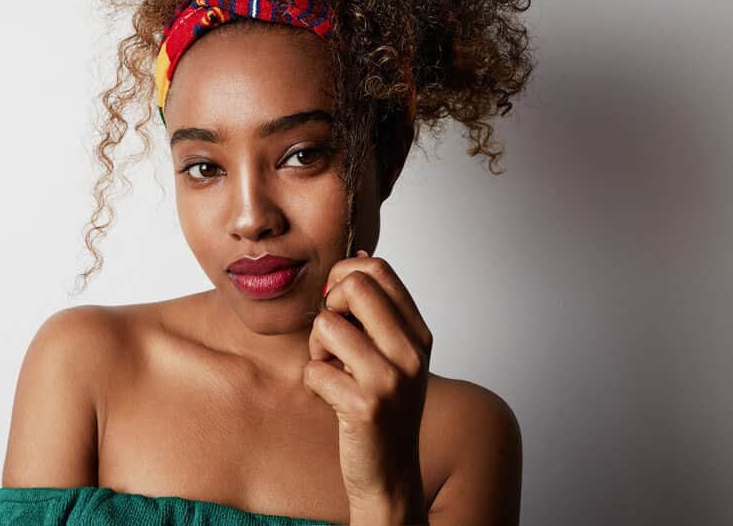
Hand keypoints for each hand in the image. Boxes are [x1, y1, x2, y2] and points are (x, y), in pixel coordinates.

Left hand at [303, 249, 431, 522]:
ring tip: (335, 371)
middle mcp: (412, 351)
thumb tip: (357, 259)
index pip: (378, 269)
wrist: (390, 473)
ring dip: (317, 349)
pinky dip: (314, 382)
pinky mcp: (365, 406)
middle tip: (333, 340)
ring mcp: (391, 379)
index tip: (339, 305)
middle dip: (327, 308)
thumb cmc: (382, 409)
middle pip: (353, 286)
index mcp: (419, 333)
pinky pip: (314, 369)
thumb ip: (377, 311)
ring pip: (326, 325)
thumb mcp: (391, 354)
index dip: (344, 277)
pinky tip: (333, 399)